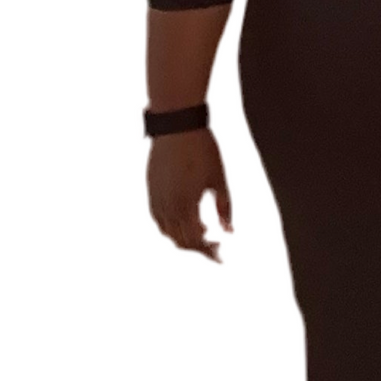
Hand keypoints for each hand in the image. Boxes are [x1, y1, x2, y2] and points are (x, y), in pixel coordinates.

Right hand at [147, 127, 232, 260]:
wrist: (176, 125)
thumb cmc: (202, 150)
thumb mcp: (219, 179)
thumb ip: (225, 208)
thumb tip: (230, 232)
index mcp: (186, 204)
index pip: (196, 241)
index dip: (210, 252)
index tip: (222, 256)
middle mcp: (167, 206)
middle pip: (181, 241)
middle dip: (200, 248)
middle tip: (217, 247)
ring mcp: (156, 198)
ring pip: (167, 232)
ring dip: (184, 239)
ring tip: (203, 233)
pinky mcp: (151, 190)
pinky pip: (159, 219)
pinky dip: (171, 227)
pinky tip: (186, 221)